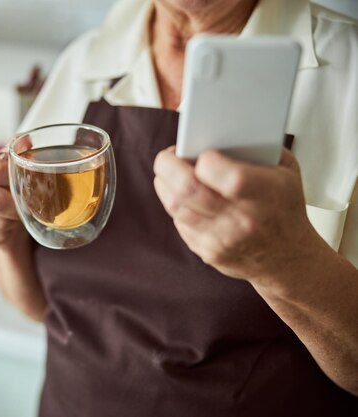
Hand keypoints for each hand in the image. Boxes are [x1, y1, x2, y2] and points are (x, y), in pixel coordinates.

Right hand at [0, 153, 26, 250]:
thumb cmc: (4, 189)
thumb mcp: (10, 168)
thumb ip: (18, 152)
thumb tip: (26, 141)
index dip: (13, 179)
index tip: (20, 182)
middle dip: (15, 206)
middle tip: (21, 204)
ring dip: (11, 221)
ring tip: (11, 214)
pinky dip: (5, 234)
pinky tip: (4, 226)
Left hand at [153, 146, 319, 286]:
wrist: (288, 258)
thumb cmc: (283, 207)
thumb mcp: (285, 171)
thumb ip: (257, 148)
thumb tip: (219, 130)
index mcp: (265, 195)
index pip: (228, 177)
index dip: (207, 160)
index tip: (203, 151)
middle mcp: (242, 220)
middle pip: (188, 189)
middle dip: (168, 165)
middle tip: (168, 156)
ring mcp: (222, 239)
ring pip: (175, 206)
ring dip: (165, 184)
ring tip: (168, 171)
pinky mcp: (208, 252)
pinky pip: (180, 222)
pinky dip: (176, 205)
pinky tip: (181, 195)